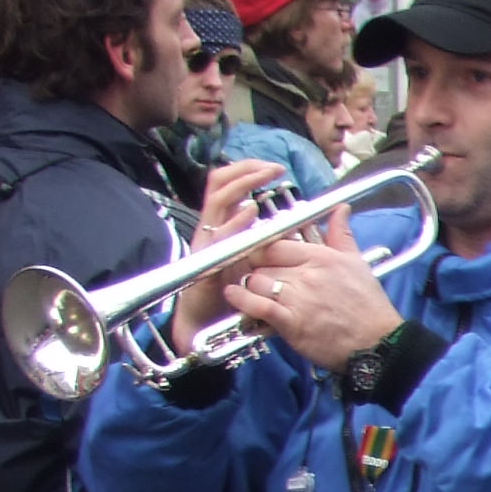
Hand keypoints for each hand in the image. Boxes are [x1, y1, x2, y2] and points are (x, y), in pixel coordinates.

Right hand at [170, 159, 293, 353]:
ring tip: (263, 180)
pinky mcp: (204, 262)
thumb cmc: (231, 292)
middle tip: (274, 168)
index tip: (274, 167)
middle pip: (220, 185)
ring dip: (241, 188)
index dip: (247, 171)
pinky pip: (218, 237)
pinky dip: (234, 223)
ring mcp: (206, 243)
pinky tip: (249, 214)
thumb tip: (286, 222)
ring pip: (216, 204)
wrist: (206, 324)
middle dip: (246, 171)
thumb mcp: (251, 260)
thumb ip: (265, 240)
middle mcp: (211, 227)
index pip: (228, 185)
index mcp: (223, 224)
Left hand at [224, 209, 403, 370]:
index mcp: (321, 257)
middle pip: (262, 263)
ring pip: (256, 281)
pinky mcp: (292, 323)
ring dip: (248, 286)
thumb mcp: (358, 263)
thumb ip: (342, 235)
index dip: (261, 249)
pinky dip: (242, 300)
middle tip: (253, 275)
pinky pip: (258, 305)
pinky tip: (235, 296)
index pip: (276, 244)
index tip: (258, 255)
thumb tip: (340, 209)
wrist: (379, 344)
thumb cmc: (369, 307)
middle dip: (255, 269)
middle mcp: (307, 274)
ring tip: (246, 288)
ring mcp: (298, 298)